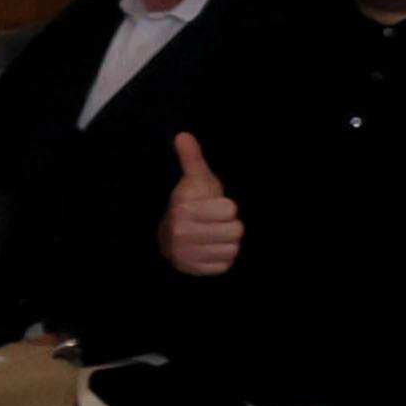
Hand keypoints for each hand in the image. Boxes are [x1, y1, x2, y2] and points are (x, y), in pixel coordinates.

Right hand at [161, 131, 242, 277]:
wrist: (169, 239)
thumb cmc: (190, 204)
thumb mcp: (194, 181)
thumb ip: (192, 159)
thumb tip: (184, 135)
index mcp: (185, 209)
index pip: (231, 209)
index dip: (227, 207)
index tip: (214, 205)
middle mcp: (183, 233)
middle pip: (236, 231)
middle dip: (230, 225)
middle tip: (216, 222)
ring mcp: (188, 254)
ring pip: (233, 249)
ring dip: (227, 243)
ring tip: (213, 236)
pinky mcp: (195, 270)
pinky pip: (225, 265)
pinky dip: (221, 259)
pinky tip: (210, 250)